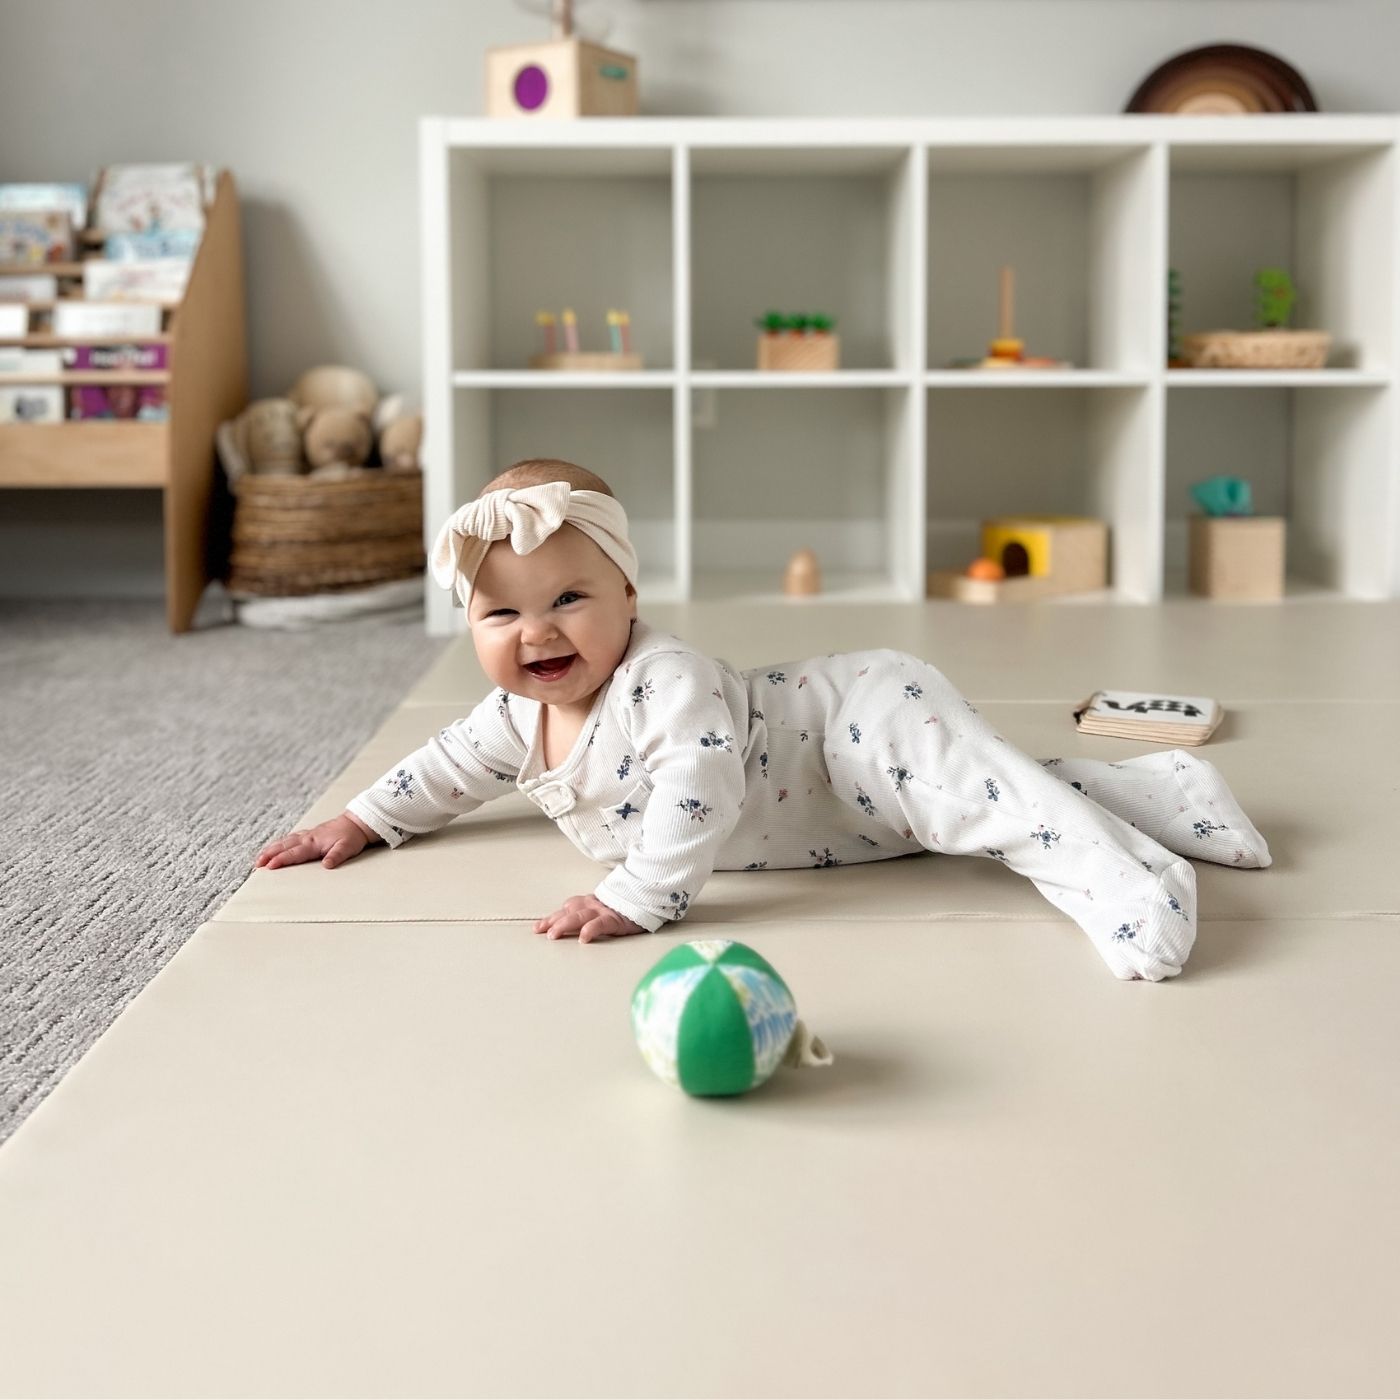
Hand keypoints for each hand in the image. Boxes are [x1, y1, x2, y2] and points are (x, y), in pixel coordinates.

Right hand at [255, 812, 376, 870]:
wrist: (357, 823)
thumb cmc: (352, 837)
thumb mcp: (348, 848)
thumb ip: (336, 856)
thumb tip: (326, 865)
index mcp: (315, 842)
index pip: (295, 852)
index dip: (281, 859)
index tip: (269, 866)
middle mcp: (308, 838)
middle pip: (285, 846)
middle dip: (269, 854)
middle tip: (257, 864)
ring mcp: (307, 835)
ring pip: (285, 841)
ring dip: (271, 849)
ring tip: (259, 857)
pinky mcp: (309, 834)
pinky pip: (290, 838)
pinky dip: (280, 843)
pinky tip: (275, 846)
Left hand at [534, 895, 645, 943]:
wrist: (647, 898)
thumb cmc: (625, 908)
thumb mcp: (603, 909)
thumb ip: (589, 915)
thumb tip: (571, 928)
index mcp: (589, 903)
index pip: (566, 909)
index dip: (551, 917)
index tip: (537, 928)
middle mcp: (593, 905)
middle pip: (569, 912)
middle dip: (553, 921)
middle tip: (540, 932)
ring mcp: (603, 911)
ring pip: (580, 916)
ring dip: (564, 925)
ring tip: (553, 935)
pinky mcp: (616, 919)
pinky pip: (600, 924)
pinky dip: (590, 930)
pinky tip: (583, 938)